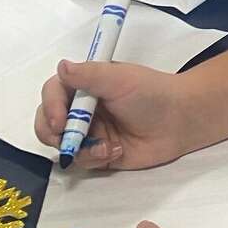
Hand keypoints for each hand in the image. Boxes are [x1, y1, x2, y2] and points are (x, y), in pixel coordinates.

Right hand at [35, 58, 189, 171]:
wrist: (180, 120)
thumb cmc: (152, 92)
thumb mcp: (121, 79)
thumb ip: (89, 75)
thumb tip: (62, 66)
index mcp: (86, 84)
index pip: (53, 92)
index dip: (51, 106)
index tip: (60, 121)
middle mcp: (83, 107)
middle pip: (48, 121)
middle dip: (53, 133)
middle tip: (68, 141)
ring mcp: (90, 132)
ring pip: (62, 145)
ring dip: (79, 148)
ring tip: (105, 147)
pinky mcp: (98, 153)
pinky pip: (81, 161)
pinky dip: (94, 158)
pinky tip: (117, 151)